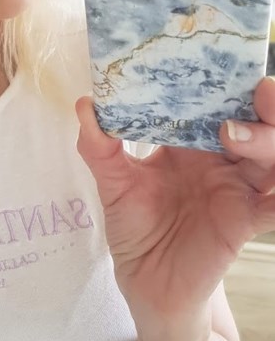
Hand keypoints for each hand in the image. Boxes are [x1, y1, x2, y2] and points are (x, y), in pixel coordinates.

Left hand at [76, 76, 274, 324]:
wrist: (146, 282)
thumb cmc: (135, 227)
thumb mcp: (112, 184)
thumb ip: (99, 147)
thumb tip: (84, 103)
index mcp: (191, 142)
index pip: (214, 102)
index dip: (221, 81)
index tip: (218, 58)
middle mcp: (220, 159)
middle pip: (255, 121)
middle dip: (264, 102)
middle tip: (257, 89)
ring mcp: (236, 189)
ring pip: (270, 156)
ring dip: (266, 140)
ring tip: (235, 134)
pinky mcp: (243, 221)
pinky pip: (272, 206)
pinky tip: (272, 191)